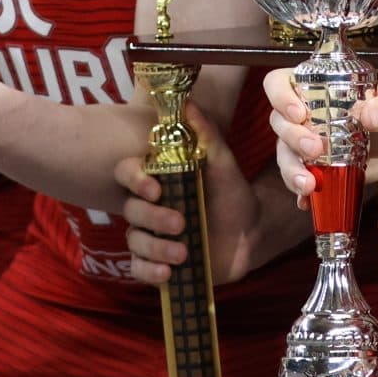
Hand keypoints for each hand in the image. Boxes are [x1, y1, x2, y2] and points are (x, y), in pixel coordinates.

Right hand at [115, 104, 261, 285]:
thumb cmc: (232, 192)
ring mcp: (151, 235)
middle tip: (181, 222)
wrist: (251, 233)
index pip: (126, 173)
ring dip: (155, 247)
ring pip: (134, 240)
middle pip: (131, 210)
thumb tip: (188, 103)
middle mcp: (148, 206)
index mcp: (157, 178)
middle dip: (153, 217)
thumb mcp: (222, 163)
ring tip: (183, 253)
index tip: (154, 187)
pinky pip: (138, 269)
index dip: (133, 179)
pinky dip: (148, 272)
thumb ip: (206, 134)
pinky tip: (167, 273)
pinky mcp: (157, 262)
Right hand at [268, 65, 377, 196]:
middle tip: (316, 149)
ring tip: (309, 185)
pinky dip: (300, 192)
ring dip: (291, 170)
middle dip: (293, 138)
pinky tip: (309, 200)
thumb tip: (370, 115)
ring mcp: (305, 143)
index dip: (280, 97)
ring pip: (284, 154)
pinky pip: (297, 179)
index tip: (299, 113)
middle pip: (279, 122)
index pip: (278, 83)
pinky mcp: (314, 168)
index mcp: (315, 87)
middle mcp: (304, 114)